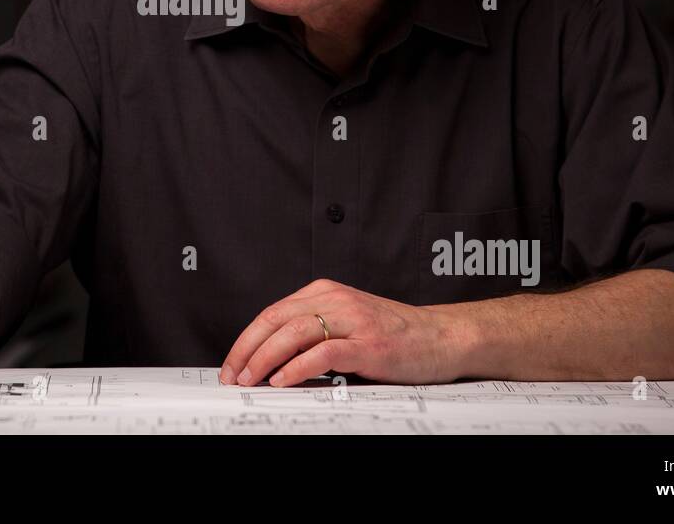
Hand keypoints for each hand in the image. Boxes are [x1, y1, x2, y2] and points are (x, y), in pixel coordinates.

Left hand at [219, 278, 476, 386]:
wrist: (442, 337)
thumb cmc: (395, 336)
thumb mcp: (346, 324)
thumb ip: (313, 333)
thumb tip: (269, 360)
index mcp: (326, 293)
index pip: (273, 313)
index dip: (246, 339)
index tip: (231, 364)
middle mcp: (336, 300)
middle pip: (276, 320)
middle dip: (247, 349)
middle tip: (233, 375)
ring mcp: (353, 320)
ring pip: (294, 333)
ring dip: (265, 358)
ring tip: (251, 379)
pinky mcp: (369, 344)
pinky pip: (324, 352)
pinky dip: (298, 367)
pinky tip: (283, 380)